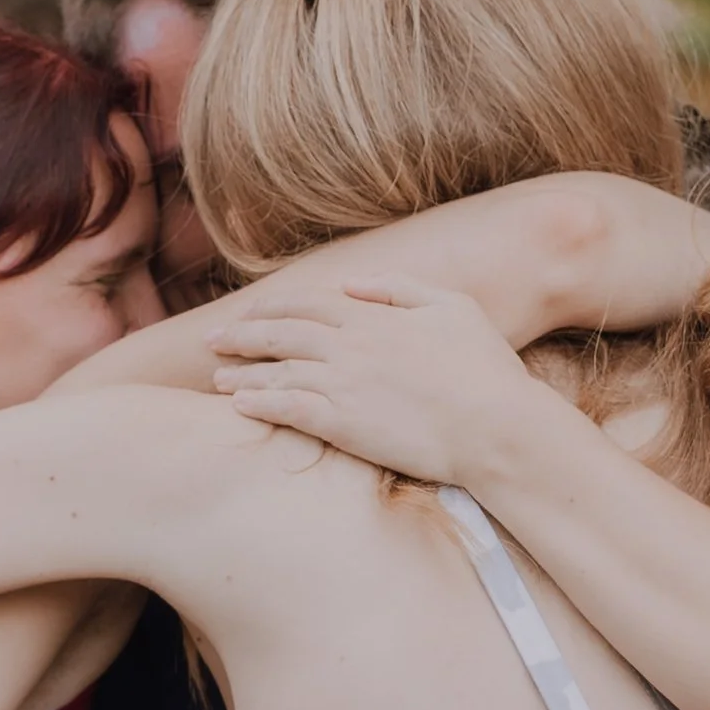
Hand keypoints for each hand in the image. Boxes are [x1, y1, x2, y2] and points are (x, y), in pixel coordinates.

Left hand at [209, 278, 543, 483]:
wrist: (496, 426)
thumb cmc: (484, 367)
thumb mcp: (451, 306)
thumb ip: (399, 288)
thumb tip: (353, 284)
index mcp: (371, 315)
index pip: (304, 304)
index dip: (270, 308)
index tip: (247, 313)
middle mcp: (348, 345)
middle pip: (279, 334)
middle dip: (241, 336)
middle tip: (213, 341)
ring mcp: (342, 384)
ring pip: (276, 372)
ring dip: (242, 373)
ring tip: (217, 378)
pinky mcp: (342, 424)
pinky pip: (288, 409)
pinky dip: (259, 404)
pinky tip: (240, 405)